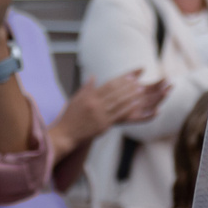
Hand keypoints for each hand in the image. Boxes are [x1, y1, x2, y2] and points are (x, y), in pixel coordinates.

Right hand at [52, 69, 170, 152]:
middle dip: (128, 85)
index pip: (109, 84)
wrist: (66, 134)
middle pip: (115, 92)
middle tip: (139, 80)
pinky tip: (136, 105)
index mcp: (89, 96)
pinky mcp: (103, 125)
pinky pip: (118, 115)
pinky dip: (127, 109)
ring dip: (130, 96)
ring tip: (141, 90)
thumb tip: (93, 76)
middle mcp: (95, 104)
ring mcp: (100, 114)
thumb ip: (87, 88)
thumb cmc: (71, 116)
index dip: (122, 78)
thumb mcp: (76, 99)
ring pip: (118, 103)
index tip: (133, 74)